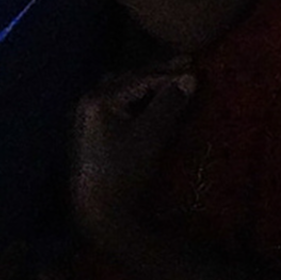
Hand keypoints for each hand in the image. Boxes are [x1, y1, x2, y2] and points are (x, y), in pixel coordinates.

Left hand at [69, 68, 195, 246]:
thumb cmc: (124, 170)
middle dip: (155, 75)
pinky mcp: (90, 136)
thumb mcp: (151, 135)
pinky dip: (134, 102)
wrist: (99, 212)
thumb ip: (169, 103)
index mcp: (99, 99)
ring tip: (168, 84)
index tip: (194, 68)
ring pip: (120, 93)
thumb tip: (189, 78)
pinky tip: (149, 106)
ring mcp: (86, 120)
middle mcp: (87, 103)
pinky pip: (115, 108)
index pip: (140, 79)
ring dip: (143, 87)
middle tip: (185, 67)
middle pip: (126, 80)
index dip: (169, 73)